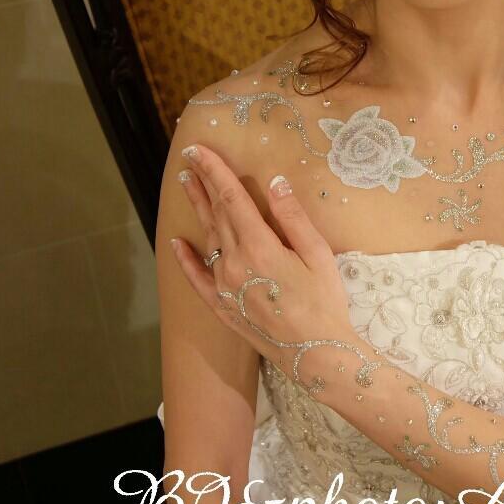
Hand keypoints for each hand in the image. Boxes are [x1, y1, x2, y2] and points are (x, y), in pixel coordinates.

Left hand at [168, 143, 367, 390]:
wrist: (317, 354)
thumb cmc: (325, 303)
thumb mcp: (318, 254)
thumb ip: (293, 217)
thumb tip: (274, 182)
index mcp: (258, 246)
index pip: (230, 198)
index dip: (214, 170)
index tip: (198, 148)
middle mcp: (234, 263)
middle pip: (215, 214)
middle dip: (202, 183)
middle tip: (189, 159)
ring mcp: (224, 287)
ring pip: (207, 239)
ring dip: (197, 210)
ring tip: (187, 185)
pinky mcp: (223, 308)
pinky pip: (197, 279)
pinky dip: (186, 260)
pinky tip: (177, 243)